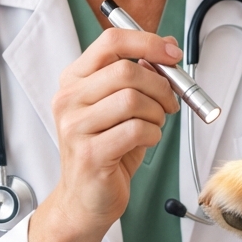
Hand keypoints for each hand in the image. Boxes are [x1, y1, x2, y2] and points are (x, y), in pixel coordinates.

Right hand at [29, 28, 180, 241]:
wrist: (86, 199)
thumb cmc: (106, 151)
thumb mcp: (121, 107)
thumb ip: (139, 76)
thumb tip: (168, 50)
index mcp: (74, 80)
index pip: (110, 42)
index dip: (147, 42)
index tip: (172, 53)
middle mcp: (68, 99)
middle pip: (127, 70)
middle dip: (160, 86)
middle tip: (169, 102)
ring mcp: (75, 127)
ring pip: (133, 99)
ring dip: (157, 113)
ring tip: (154, 125)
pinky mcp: (90, 153)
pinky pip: (136, 130)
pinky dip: (153, 134)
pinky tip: (146, 141)